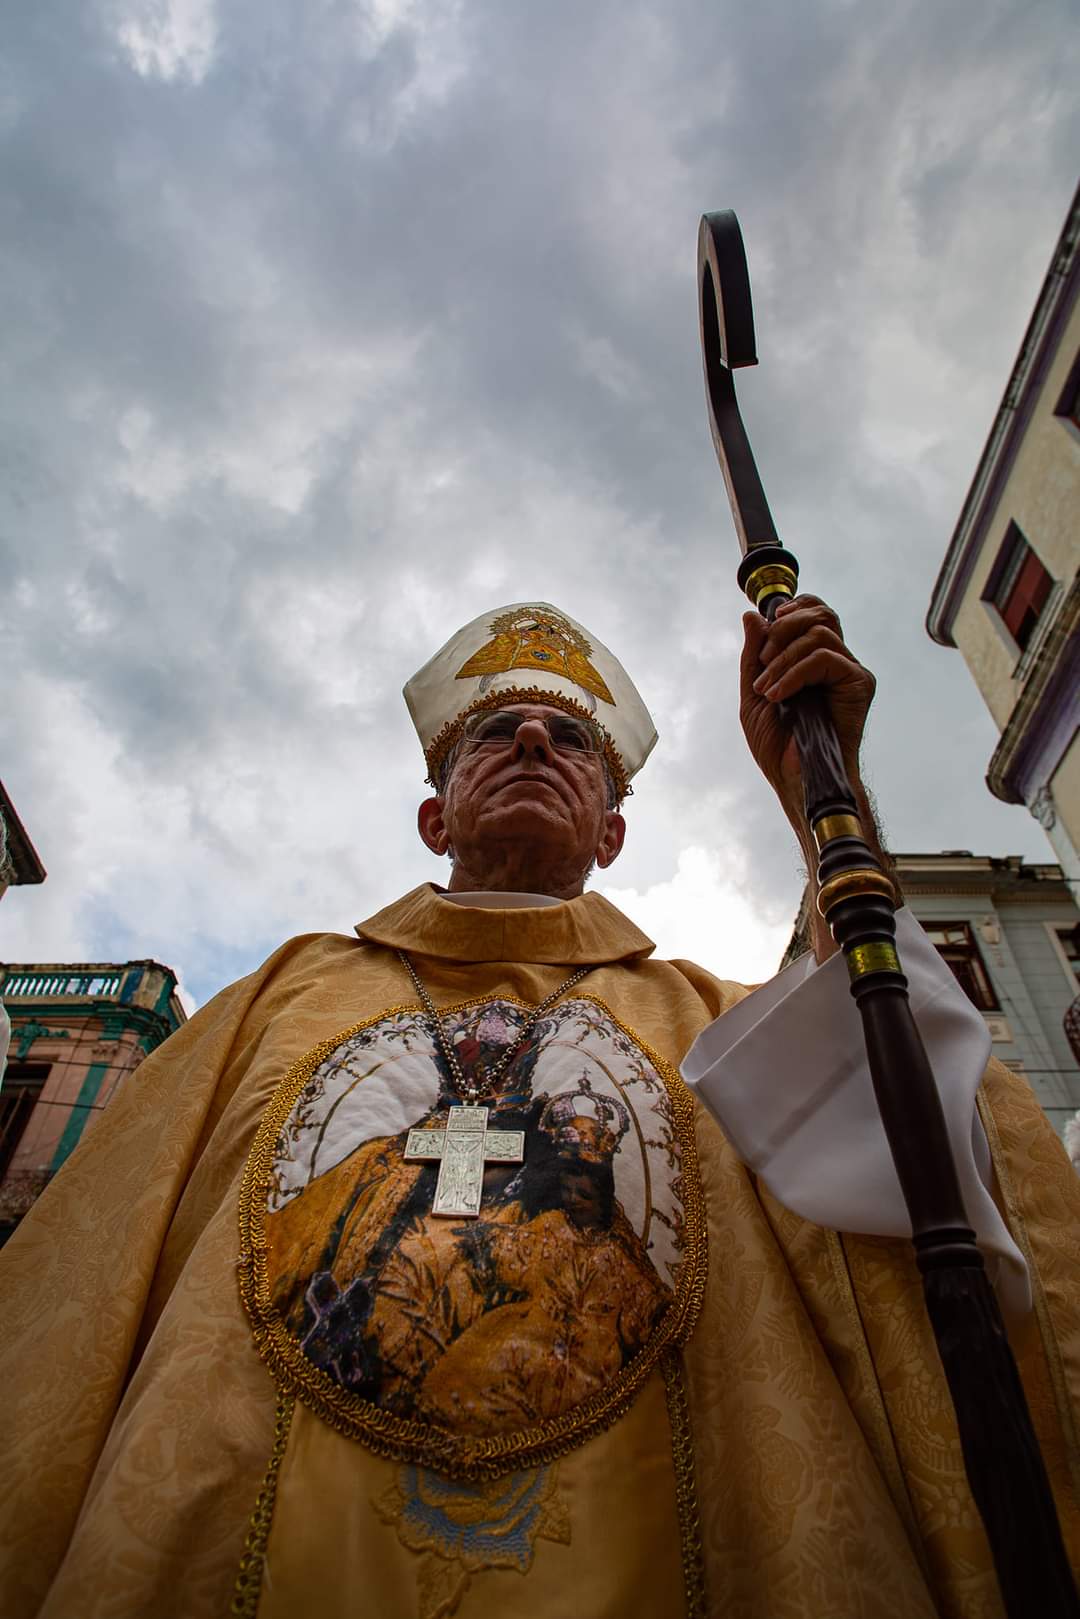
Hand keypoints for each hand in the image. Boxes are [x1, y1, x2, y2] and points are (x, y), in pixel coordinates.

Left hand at [739, 594, 875, 821]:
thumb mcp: (754, 692)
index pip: (814, 614)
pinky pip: (825, 657)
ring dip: (783, 658)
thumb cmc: (777, 746)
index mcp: (813, 663)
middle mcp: (835, 663)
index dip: (794, 608)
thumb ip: (754, 655)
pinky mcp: (859, 684)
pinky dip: (795, 672)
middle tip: (763, 661)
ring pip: (819, 633)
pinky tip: (780, 695)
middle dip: (783, 628)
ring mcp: (849, 672)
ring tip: (768, 689)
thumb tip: (752, 616)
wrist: (795, 778)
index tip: (770, 622)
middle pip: (820, 614)